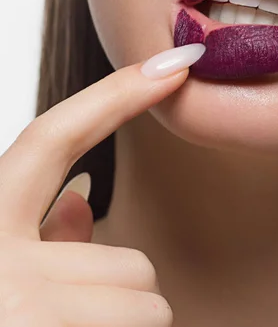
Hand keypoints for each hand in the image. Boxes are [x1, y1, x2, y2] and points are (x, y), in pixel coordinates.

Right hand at [0, 44, 204, 325]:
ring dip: (119, 326)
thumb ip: (34, 236)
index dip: (113, 96)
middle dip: (113, 293)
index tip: (174, 64)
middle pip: (132, 262)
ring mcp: (30, 315)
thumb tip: (80, 195)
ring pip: (147, 305)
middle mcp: (0, 273)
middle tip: (65, 321)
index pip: (49, 140)